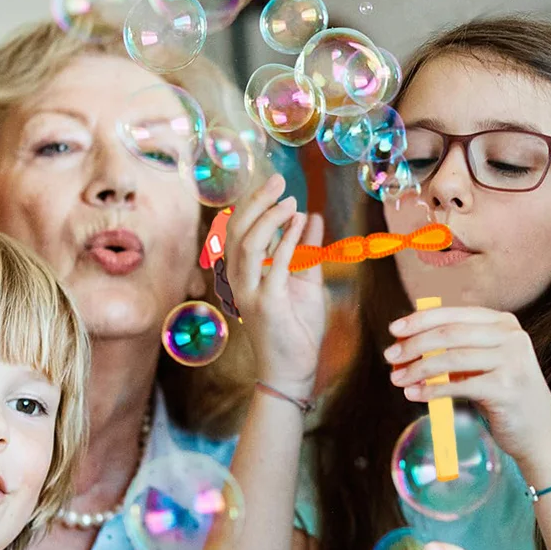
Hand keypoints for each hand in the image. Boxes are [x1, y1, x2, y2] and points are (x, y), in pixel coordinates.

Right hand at [225, 173, 325, 397]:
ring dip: (270, 218)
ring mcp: (249, 292)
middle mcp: (240, 280)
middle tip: (279, 180)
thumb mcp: (306, 280)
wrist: (294, 369)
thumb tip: (312, 216)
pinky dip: (286, 242)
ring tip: (291, 201)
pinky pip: (273, 266)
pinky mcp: (266, 304)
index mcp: (244, 273)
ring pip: (248, 244)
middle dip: (257, 202)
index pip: (239, 229)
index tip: (276, 184)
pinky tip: (300, 224)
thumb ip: (307, 249)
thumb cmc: (297, 328)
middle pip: (238, 230)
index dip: (254, 203)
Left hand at [384, 306, 550, 463]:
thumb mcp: (481, 366)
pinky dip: (432, 390)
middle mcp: (512, 336)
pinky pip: (459, 386)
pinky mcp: (507, 388)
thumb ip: (454, 351)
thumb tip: (406, 343)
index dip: (420, 319)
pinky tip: (415, 395)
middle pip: (450, 333)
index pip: (454, 314)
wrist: (539, 434)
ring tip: (397, 379)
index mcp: (504, 323)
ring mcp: (512, 361)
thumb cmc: (502, 397)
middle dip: (414, 344)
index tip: (394, 329)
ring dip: (418, 369)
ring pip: (452, 359)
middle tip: (390, 357)